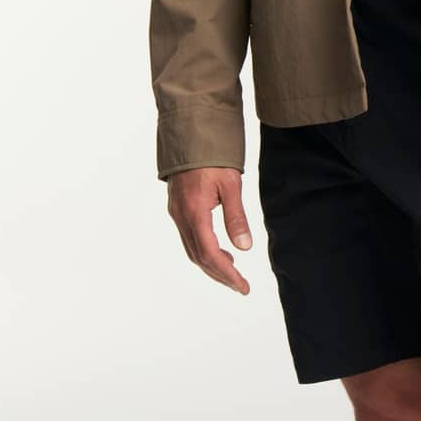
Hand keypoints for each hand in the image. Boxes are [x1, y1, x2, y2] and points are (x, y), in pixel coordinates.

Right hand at [167, 167, 252, 292]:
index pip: (209, 253)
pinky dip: (204, 250)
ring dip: (211, 265)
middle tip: (240, 286)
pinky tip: (220, 251)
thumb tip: (244, 247)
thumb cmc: (213, 157)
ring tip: (233, 272)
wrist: (190, 134)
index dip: (226, 273)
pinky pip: (189, 238)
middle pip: (199, 257)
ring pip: (192, 249)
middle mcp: (181, 216)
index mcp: (194, 211)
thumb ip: (236, 217)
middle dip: (220, 275)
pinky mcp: (177, 209)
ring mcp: (176, 213)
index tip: (242, 286)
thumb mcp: (231, 185)